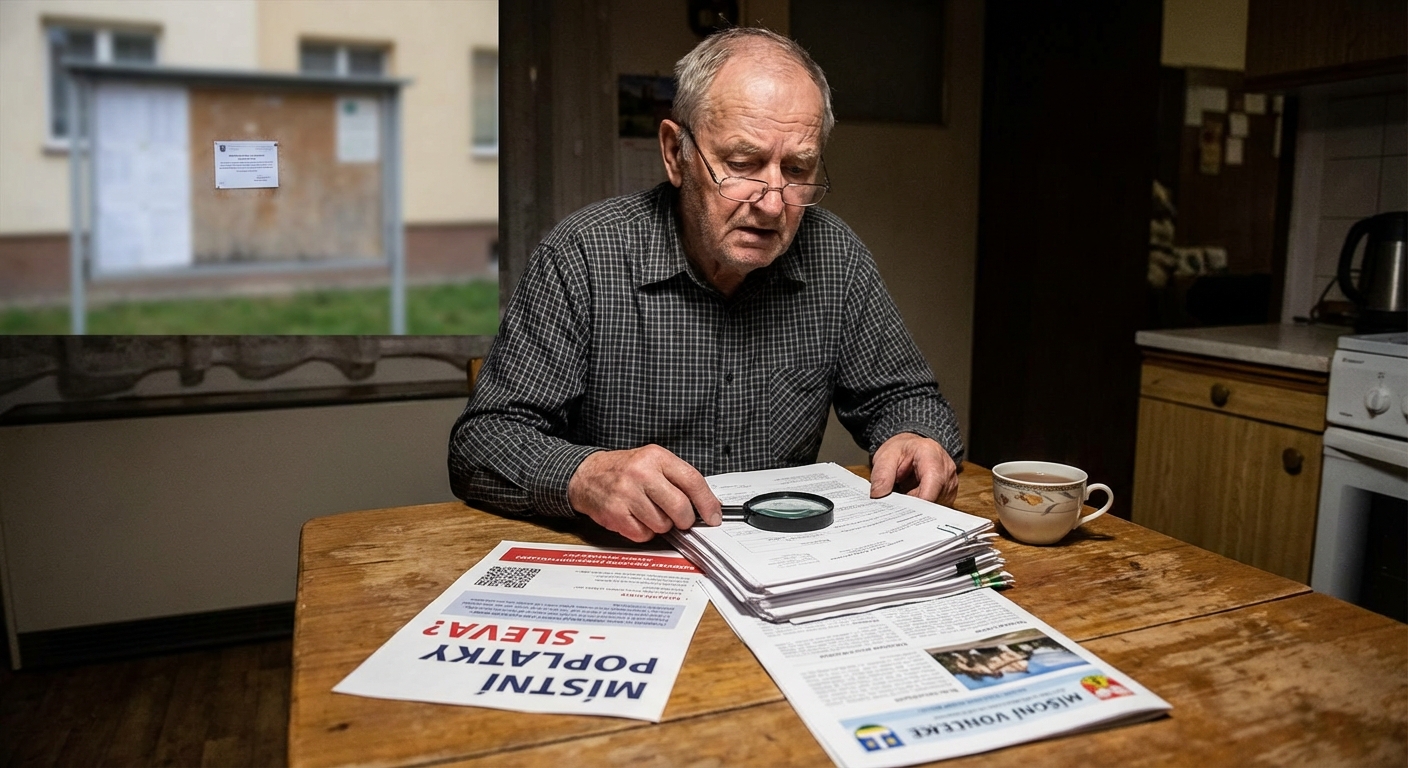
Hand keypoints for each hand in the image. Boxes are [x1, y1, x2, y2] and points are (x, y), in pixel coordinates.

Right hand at [567, 445, 722, 541]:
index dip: (708, 503)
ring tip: (649, 512)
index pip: (692, 481)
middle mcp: (642, 473)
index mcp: (656, 457)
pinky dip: (644, 532)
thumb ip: (679, 480)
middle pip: (680, 508)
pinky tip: (636, 518)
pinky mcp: (615, 513)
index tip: (714, 516)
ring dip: (661, 525)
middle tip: (680, 519)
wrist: (587, 475)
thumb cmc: (625, 470)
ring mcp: (627, 493)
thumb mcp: (653, 463)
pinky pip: (643, 534)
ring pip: (662, 525)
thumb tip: (708, 505)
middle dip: (685, 520)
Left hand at [869, 432, 958, 505]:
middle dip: (914, 507)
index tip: (900, 511)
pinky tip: (911, 501)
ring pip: (935, 507)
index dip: (918, 501)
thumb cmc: (901, 451)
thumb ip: (881, 475)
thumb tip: (878, 496)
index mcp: (932, 455)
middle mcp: (946, 470)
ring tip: (903, 497)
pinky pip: (936, 508)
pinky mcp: (948, 495)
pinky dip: (922, 509)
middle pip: (934, 498)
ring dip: (917, 508)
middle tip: (895, 508)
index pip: (932, 483)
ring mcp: (950, 484)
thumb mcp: (885, 457)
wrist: (912, 448)